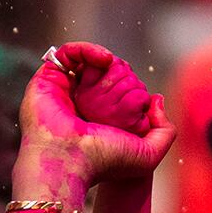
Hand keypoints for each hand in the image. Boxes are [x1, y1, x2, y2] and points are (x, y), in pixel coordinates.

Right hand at [17, 53, 173, 195]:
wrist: (71, 163)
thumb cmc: (106, 162)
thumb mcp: (150, 154)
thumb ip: (165, 131)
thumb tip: (156, 98)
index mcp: (100, 118)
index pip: (118, 87)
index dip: (131, 84)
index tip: (139, 96)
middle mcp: (79, 103)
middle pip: (105, 72)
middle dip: (120, 72)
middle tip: (124, 84)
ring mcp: (62, 91)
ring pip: (88, 61)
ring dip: (106, 59)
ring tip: (113, 66)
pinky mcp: (46, 80)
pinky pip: (67, 53)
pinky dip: (87, 49)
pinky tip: (104, 60)